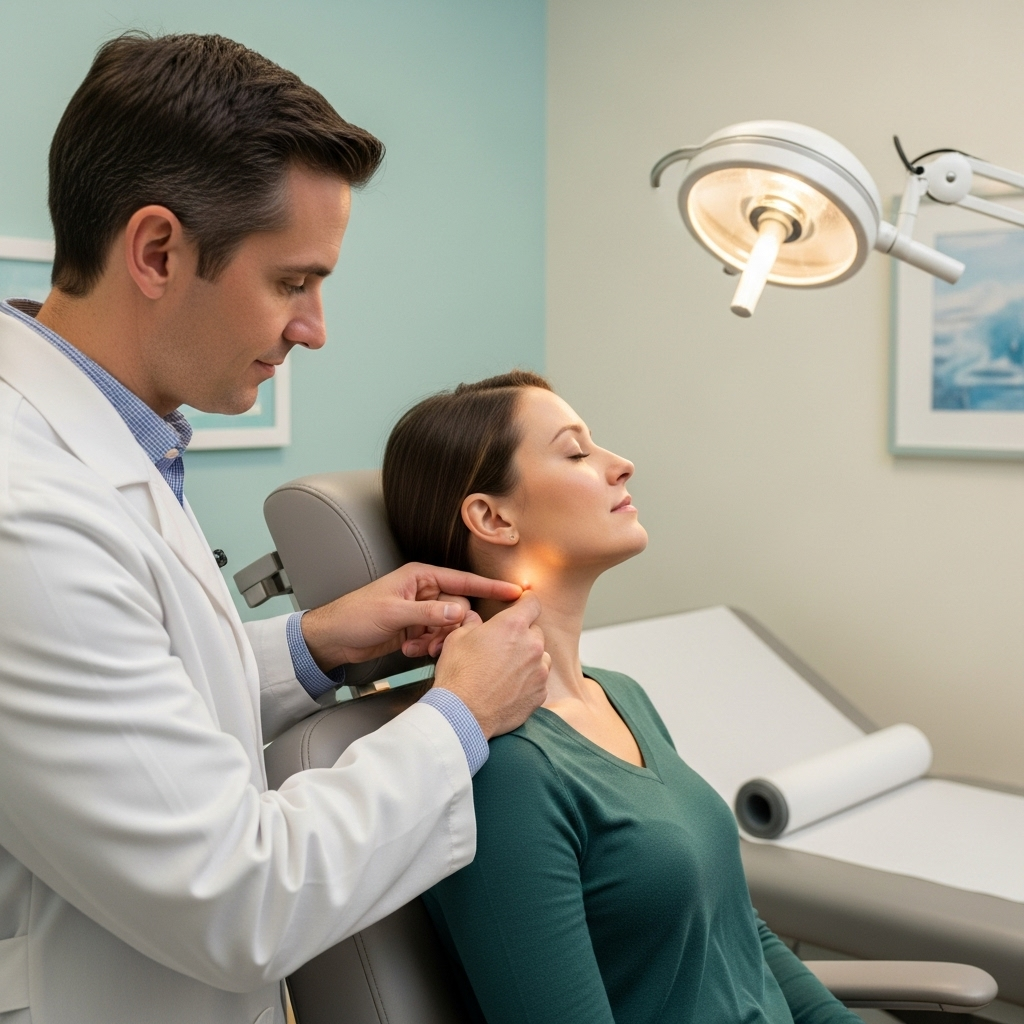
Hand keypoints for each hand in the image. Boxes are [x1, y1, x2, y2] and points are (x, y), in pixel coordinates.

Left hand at [300, 563, 522, 669]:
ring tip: (418, 648)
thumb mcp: (392, 613)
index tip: (516, 592)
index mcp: (421, 577)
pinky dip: (427, 647)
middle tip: (437, 643)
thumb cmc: (355, 615)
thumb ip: (427, 613)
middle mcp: (424, 591)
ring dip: (438, 640)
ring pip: (449, 626)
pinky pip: (436, 637)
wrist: (333, 638)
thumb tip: (459, 613)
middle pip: (459, 608)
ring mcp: (421, 611)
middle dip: (452, 628)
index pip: (463, 581)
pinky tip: (410, 651)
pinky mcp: (416, 629)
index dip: (490, 588)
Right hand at [432, 592, 549, 738]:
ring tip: (504, 671)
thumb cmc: (458, 675)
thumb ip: (472, 623)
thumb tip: (474, 619)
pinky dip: (528, 681)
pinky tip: (508, 688)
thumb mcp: (457, 639)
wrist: (463, 714)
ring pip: (540, 657)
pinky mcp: (540, 693)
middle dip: (522, 636)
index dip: (526, 603)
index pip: (532, 602)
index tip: (522, 606)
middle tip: (501, 648)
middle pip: (535, 631)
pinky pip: (538, 680)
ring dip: (528, 659)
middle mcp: (532, 645)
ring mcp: (539, 671)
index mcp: (513, 625)